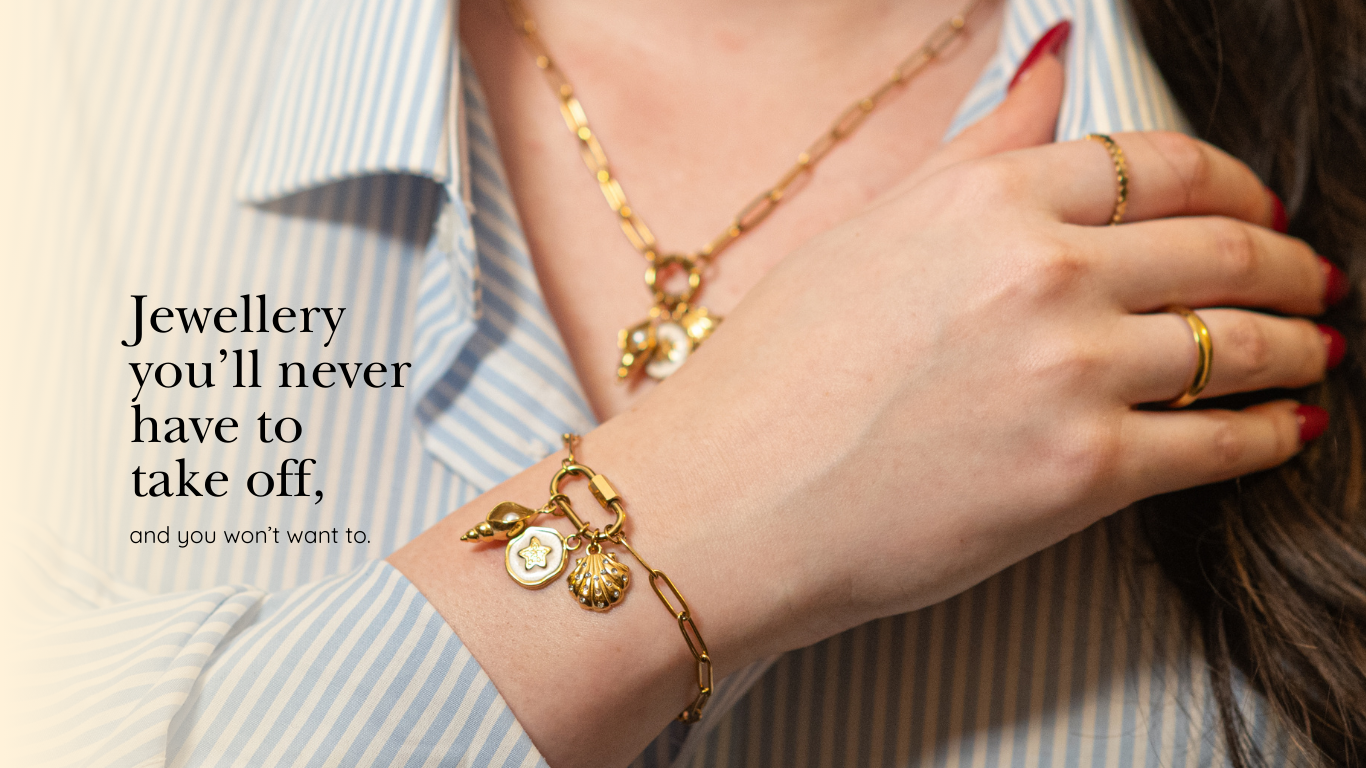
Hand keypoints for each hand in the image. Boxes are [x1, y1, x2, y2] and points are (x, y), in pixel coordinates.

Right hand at [608, 62, 1334, 655]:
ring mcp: (1069, 371)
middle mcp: (1042, 271)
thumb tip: (1051, 65)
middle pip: (1223, 247)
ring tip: (1313, 351)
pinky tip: (1285, 431)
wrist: (727, 500)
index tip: (1256, 208)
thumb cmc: (773, 377)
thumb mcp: (870, 232)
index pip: (1162, 165)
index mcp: (989, 201)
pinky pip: (1221, 442)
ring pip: (1240, 342)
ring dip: (1296, 344)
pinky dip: (1271, 434)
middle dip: (1287, 262)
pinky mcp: (1082, 473)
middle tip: (1310, 280)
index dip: (1235, 185)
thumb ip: (981, 150)